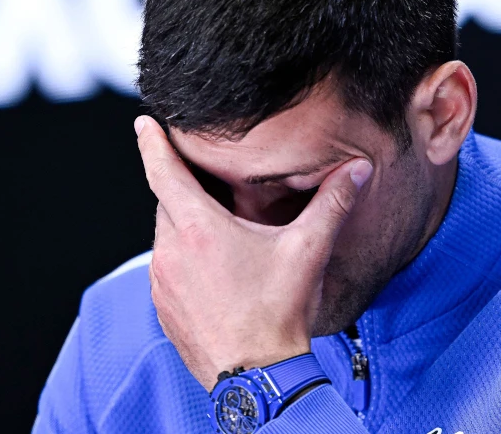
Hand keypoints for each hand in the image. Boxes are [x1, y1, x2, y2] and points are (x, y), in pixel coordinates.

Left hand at [135, 116, 371, 390]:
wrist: (258, 377)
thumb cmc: (280, 314)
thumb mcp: (308, 250)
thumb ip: (333, 203)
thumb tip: (357, 170)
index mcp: (199, 228)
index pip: (163, 171)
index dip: (152, 143)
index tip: (144, 123)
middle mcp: (171, 252)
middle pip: (168, 203)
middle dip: (186, 192)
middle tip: (212, 188)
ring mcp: (162, 283)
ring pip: (167, 237)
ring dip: (187, 229)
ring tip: (222, 236)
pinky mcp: (162, 308)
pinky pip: (166, 269)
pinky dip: (183, 260)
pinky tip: (215, 271)